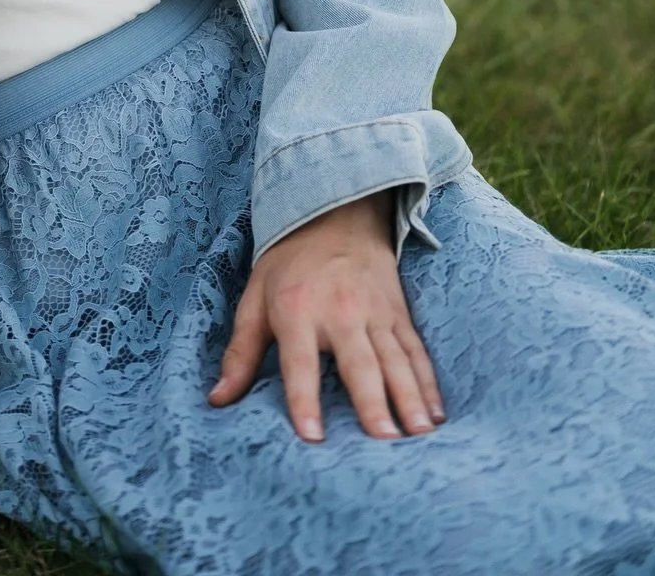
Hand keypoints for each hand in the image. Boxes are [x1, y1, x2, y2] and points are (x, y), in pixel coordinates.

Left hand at [208, 192, 444, 441]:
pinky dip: (428, 381)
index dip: (304, 398)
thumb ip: (240, 352)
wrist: (334, 213)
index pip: (299, 362)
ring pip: (395, 359)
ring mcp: (374, 312)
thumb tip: (217, 400)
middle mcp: (340, 311)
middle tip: (383, 440)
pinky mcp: (398, 311)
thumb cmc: (288, 264)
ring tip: (419, 434)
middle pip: (359, 363)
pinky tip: (436, 414)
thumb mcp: (254, 299)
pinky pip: (415, 350)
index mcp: (296, 310)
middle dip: (372, 402)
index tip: (312, 437)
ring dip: (409, 397)